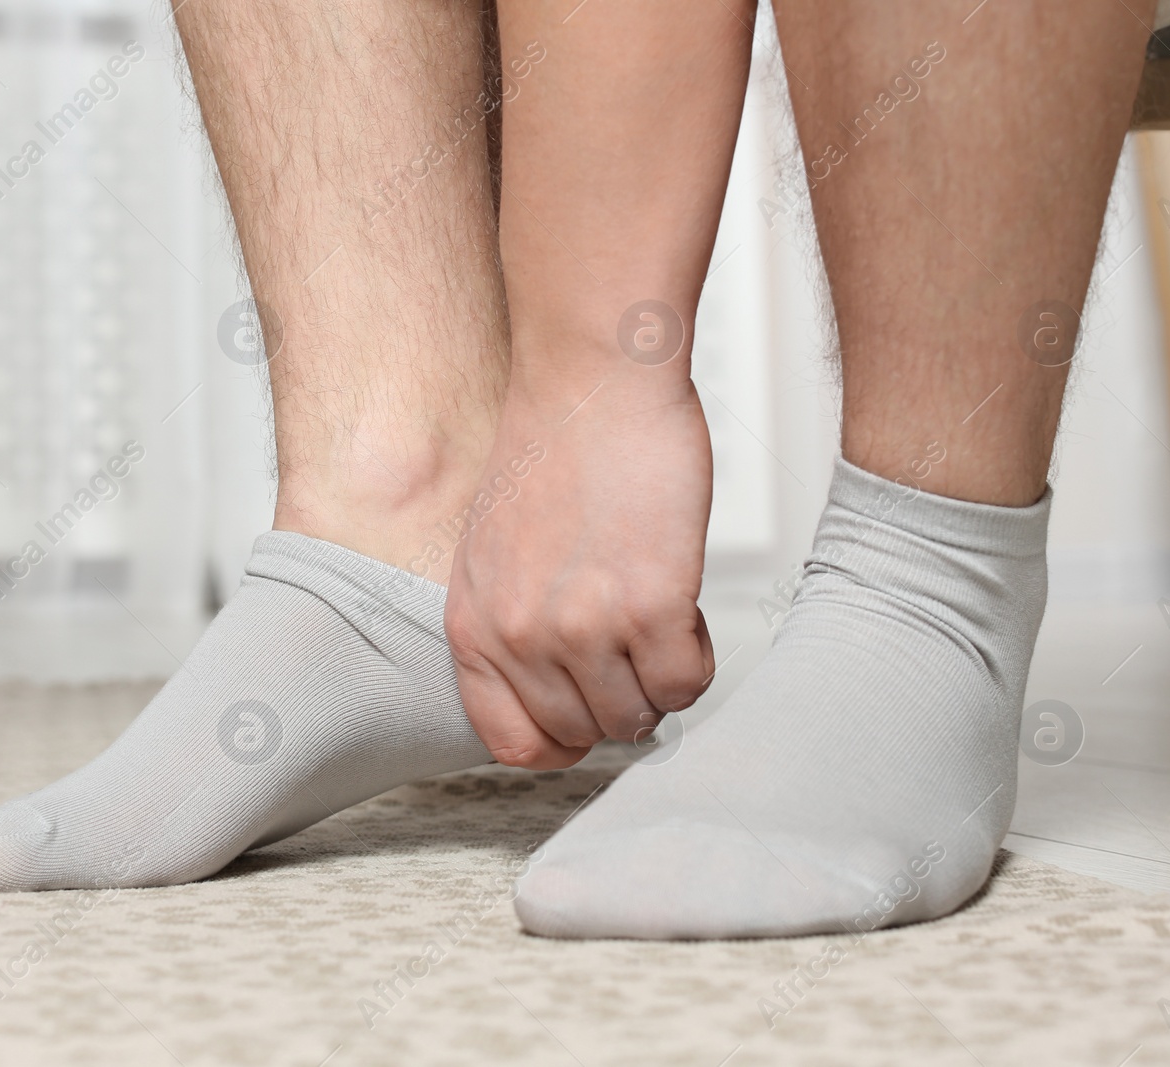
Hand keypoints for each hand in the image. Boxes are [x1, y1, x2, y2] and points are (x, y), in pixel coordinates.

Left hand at [444, 374, 716, 767]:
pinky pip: (686, 685)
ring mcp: (584, 626)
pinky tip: (685, 606)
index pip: (511, 742)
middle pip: (585, 734)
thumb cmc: (553, 449)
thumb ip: (508, 624)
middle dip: (620, 699)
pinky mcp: (651, 606)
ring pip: (638, 716)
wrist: (591, 378)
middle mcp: (520, 636)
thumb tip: (553, 688)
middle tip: (636, 646)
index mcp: (473, 625)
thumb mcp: (491, 549)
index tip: (589, 715)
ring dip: (660, 678)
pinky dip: (697, 658)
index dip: (561, 741)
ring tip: (660, 617)